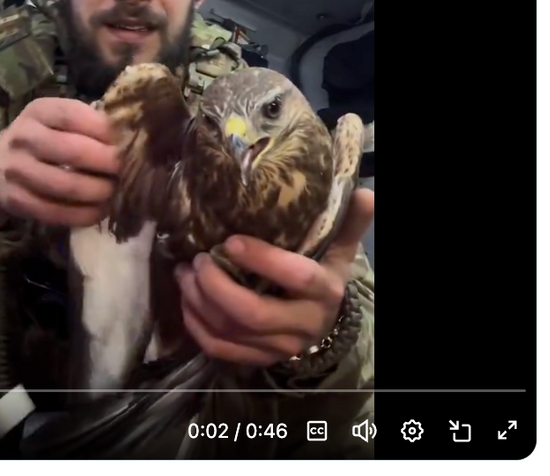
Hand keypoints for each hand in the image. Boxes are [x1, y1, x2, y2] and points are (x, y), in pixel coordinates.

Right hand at [0, 98, 119, 229]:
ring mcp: (16, 169)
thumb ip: (87, 123)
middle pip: (74, 151)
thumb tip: (130, 135)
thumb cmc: (42, 138)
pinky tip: (99, 211)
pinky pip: (54, 212)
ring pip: (66, 185)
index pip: (75, 115)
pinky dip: (83, 214)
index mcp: (38, 111)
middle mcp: (23, 136)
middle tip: (128, 171)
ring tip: (115, 192)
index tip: (127, 141)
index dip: (105, 130)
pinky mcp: (14, 200)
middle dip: (108, 163)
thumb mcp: (57, 121)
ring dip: (98, 192)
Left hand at [174, 188, 373, 366]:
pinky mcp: (257, 359)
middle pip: (253, 313)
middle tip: (197, 259)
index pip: (296, 277)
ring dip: (199, 302)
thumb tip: (365, 191)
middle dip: (216, 285)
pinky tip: (186, 300)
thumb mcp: (339, 249)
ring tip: (184, 272)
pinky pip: (220, 349)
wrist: (326, 325)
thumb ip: (348, 221)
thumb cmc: (324, 274)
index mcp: (324, 290)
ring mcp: (278, 346)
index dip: (262, 260)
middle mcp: (302, 324)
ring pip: (230, 332)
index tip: (230, 240)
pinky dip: (196, 326)